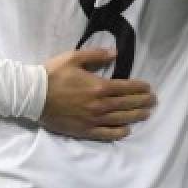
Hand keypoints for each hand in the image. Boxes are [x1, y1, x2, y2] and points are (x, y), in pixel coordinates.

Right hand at [39, 48, 156, 141]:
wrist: (33, 96)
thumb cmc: (53, 74)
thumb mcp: (74, 57)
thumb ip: (96, 55)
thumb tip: (115, 53)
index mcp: (98, 86)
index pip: (126, 88)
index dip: (139, 88)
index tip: (149, 88)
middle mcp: (99, 105)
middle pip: (126, 104)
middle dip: (142, 102)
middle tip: (154, 101)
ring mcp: (92, 119)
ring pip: (119, 119)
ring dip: (135, 116)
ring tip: (146, 114)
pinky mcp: (84, 130)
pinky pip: (105, 134)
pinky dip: (118, 132)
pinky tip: (127, 130)